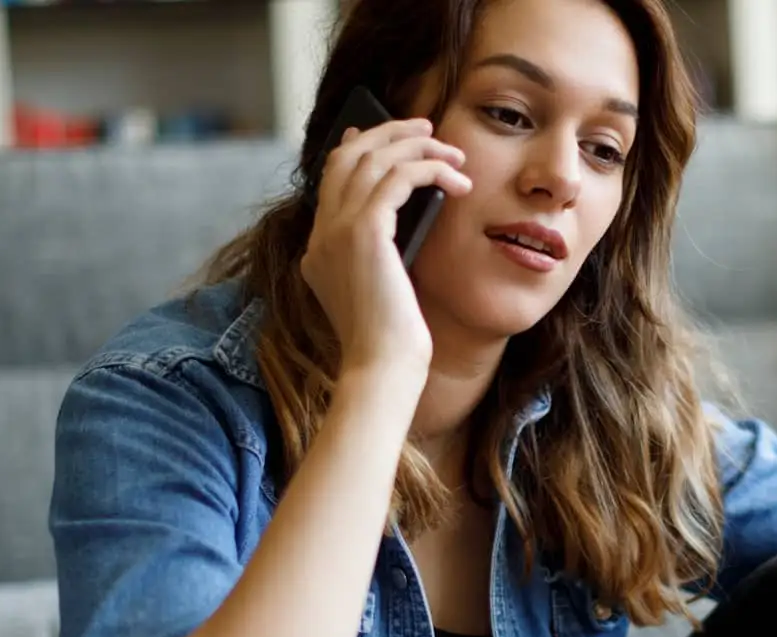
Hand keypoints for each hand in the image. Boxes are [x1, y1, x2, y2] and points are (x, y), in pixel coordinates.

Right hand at [300, 117, 471, 381]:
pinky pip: (398, 177)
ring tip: (454, 154)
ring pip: (373, 158)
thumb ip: (383, 253)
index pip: (333, 177)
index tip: (388, 135)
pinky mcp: (364, 232)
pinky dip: (430, 169)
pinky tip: (457, 180)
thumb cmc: (393, 342)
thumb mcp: (383, 289)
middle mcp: (321, 234)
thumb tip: (408, 218)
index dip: (361, 147)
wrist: (383, 367)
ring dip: (418, 147)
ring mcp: (337, 230)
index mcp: (320, 248)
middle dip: (390, 133)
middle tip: (428, 128)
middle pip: (348, 155)